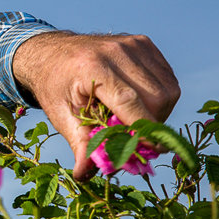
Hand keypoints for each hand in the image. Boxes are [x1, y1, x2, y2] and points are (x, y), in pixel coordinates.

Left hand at [12, 31, 179, 180]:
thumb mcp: (61, 116)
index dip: (145, 129)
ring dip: (158, 112)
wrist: (51, 53)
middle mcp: (115, 50)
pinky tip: (138, 101)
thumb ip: (80, 145)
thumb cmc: (55, 87)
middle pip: (156, 97)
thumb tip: (86, 175)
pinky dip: (160, 96)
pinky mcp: (143, 42)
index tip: (154, 151)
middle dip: (151, 123)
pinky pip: (166, 78)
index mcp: (91, 67)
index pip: (129, 102)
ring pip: (167, 89)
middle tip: (134, 135)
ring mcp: (132, 43)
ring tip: (132, 117)